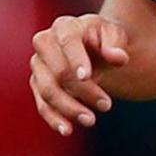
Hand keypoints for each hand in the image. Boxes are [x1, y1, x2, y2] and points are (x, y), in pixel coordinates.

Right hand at [29, 14, 130, 136]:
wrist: (94, 47)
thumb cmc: (105, 39)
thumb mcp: (116, 36)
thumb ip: (116, 46)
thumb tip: (118, 58)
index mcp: (65, 26)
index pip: (67, 41)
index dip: (75, 59)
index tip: (87, 77)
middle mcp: (45, 43)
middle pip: (56, 71)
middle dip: (81, 90)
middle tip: (106, 105)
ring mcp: (39, 64)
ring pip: (47, 90)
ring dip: (68, 108)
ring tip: (91, 120)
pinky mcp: (38, 84)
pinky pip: (42, 104)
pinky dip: (53, 118)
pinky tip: (67, 130)